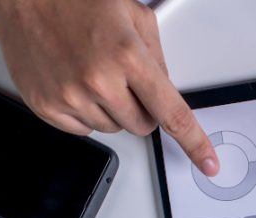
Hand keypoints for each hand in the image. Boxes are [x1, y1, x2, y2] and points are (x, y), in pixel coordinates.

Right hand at [0, 0, 218, 175]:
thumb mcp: (134, 16)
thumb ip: (158, 59)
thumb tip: (167, 92)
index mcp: (128, 56)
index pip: (172, 114)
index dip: (194, 143)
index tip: (208, 162)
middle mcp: (99, 81)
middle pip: (143, 127)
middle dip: (142, 108)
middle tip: (123, 78)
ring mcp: (70, 97)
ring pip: (114, 129)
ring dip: (112, 110)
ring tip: (93, 72)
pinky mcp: (47, 107)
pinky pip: (84, 130)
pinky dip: (86, 112)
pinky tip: (76, 82)